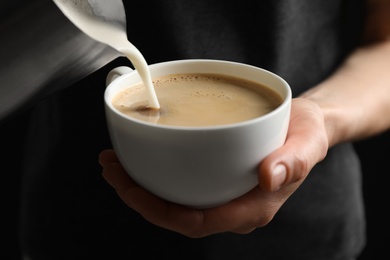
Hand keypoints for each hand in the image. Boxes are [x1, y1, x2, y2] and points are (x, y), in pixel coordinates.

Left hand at [98, 98, 327, 237]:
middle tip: (111, 168)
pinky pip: (181, 186)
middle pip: (177, 215)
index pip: (198, 223)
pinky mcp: (217, 178)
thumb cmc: (306, 134)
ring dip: (140, 187)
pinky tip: (140, 157)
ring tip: (115, 163)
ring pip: (174, 202)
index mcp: (252, 207)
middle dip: (139, 198)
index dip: (160, 212)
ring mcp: (223, 194)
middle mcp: (233, 206)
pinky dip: (155, 175)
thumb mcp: (307, 141)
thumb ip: (292, 161)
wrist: (306, 126)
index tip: (131, 190)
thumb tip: (268, 177)